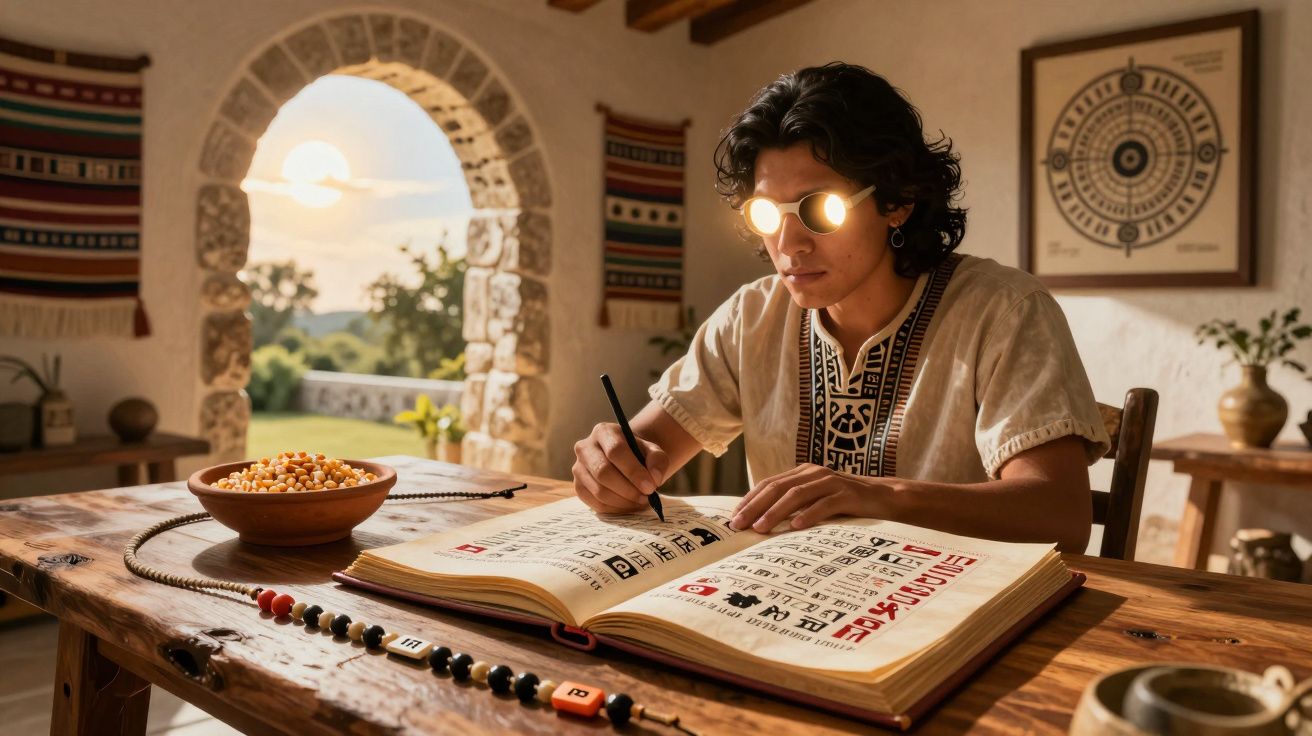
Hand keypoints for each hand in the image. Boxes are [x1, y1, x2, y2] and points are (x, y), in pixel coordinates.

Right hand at [572, 422, 670, 513]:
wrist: (624, 461)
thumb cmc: (638, 454)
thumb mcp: (652, 451)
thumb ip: (657, 460)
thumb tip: (654, 478)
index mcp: (604, 432)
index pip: (615, 450)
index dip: (633, 471)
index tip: (650, 487)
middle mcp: (585, 447)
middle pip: (603, 472)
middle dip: (628, 489)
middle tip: (646, 497)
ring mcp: (578, 468)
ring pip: (599, 491)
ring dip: (624, 501)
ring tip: (641, 501)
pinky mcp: (578, 487)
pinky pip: (595, 504)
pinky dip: (616, 509)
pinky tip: (629, 505)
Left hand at [730, 463, 888, 531]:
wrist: (886, 499)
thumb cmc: (846, 504)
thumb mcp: (816, 501)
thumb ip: (794, 506)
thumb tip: (762, 523)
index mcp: (803, 474)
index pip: (769, 484)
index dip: (750, 500)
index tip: (733, 517)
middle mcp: (814, 474)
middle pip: (778, 488)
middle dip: (755, 507)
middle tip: (739, 525)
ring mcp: (831, 483)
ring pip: (797, 495)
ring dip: (776, 512)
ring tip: (761, 528)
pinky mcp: (848, 495)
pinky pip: (825, 504)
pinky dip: (809, 515)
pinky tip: (797, 527)